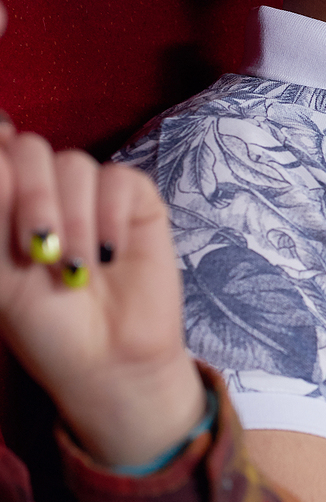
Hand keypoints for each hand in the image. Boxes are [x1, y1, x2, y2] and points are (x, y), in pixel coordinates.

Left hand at [0, 132, 202, 467]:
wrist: (106, 358)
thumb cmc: (45, 323)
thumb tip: (1, 142)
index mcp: (4, 203)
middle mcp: (44, 190)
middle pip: (30, 150)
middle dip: (30, 195)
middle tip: (37, 246)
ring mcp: (91, 193)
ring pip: (75, 164)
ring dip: (72, 218)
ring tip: (76, 269)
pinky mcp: (135, 202)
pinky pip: (120, 180)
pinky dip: (110, 216)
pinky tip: (109, 254)